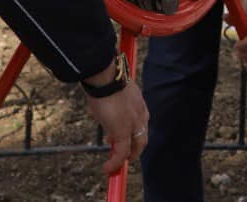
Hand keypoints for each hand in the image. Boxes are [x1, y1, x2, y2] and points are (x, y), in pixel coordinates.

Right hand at [82, 57, 148, 176]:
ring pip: (135, 146)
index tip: (123, 137)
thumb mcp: (113, 93)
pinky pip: (122, 153)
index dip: (134, 133)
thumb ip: (114, 105)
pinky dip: (115, 162)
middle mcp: (140, 115)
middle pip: (142, 138)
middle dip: (134, 149)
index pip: (141, 123)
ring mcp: (134, 124)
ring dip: (125, 157)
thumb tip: (104, 111)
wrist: (106, 77)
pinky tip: (107, 168)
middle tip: (124, 156)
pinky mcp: (123, 132)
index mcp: (139, 103)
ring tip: (114, 165)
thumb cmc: (106, 80)